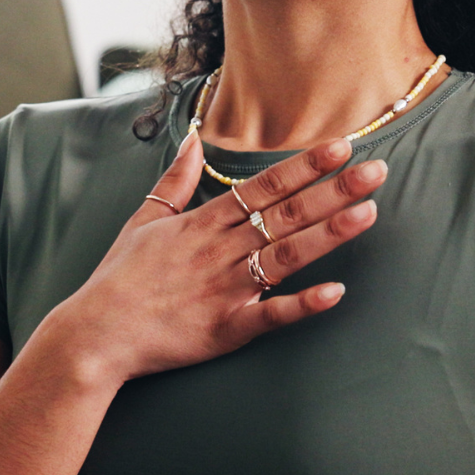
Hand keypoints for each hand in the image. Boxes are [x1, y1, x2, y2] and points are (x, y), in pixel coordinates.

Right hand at [27, 131, 383, 387]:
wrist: (95, 334)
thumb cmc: (119, 278)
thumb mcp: (144, 219)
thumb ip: (175, 179)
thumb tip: (193, 140)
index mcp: (204, 222)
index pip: (264, 185)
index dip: (306, 165)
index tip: (342, 146)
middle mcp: (221, 249)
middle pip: (287, 213)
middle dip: (334, 189)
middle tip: (378, 169)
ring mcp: (227, 289)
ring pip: (287, 255)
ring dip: (329, 233)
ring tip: (369, 213)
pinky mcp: (228, 329)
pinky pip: (272, 315)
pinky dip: (303, 304)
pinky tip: (336, 293)